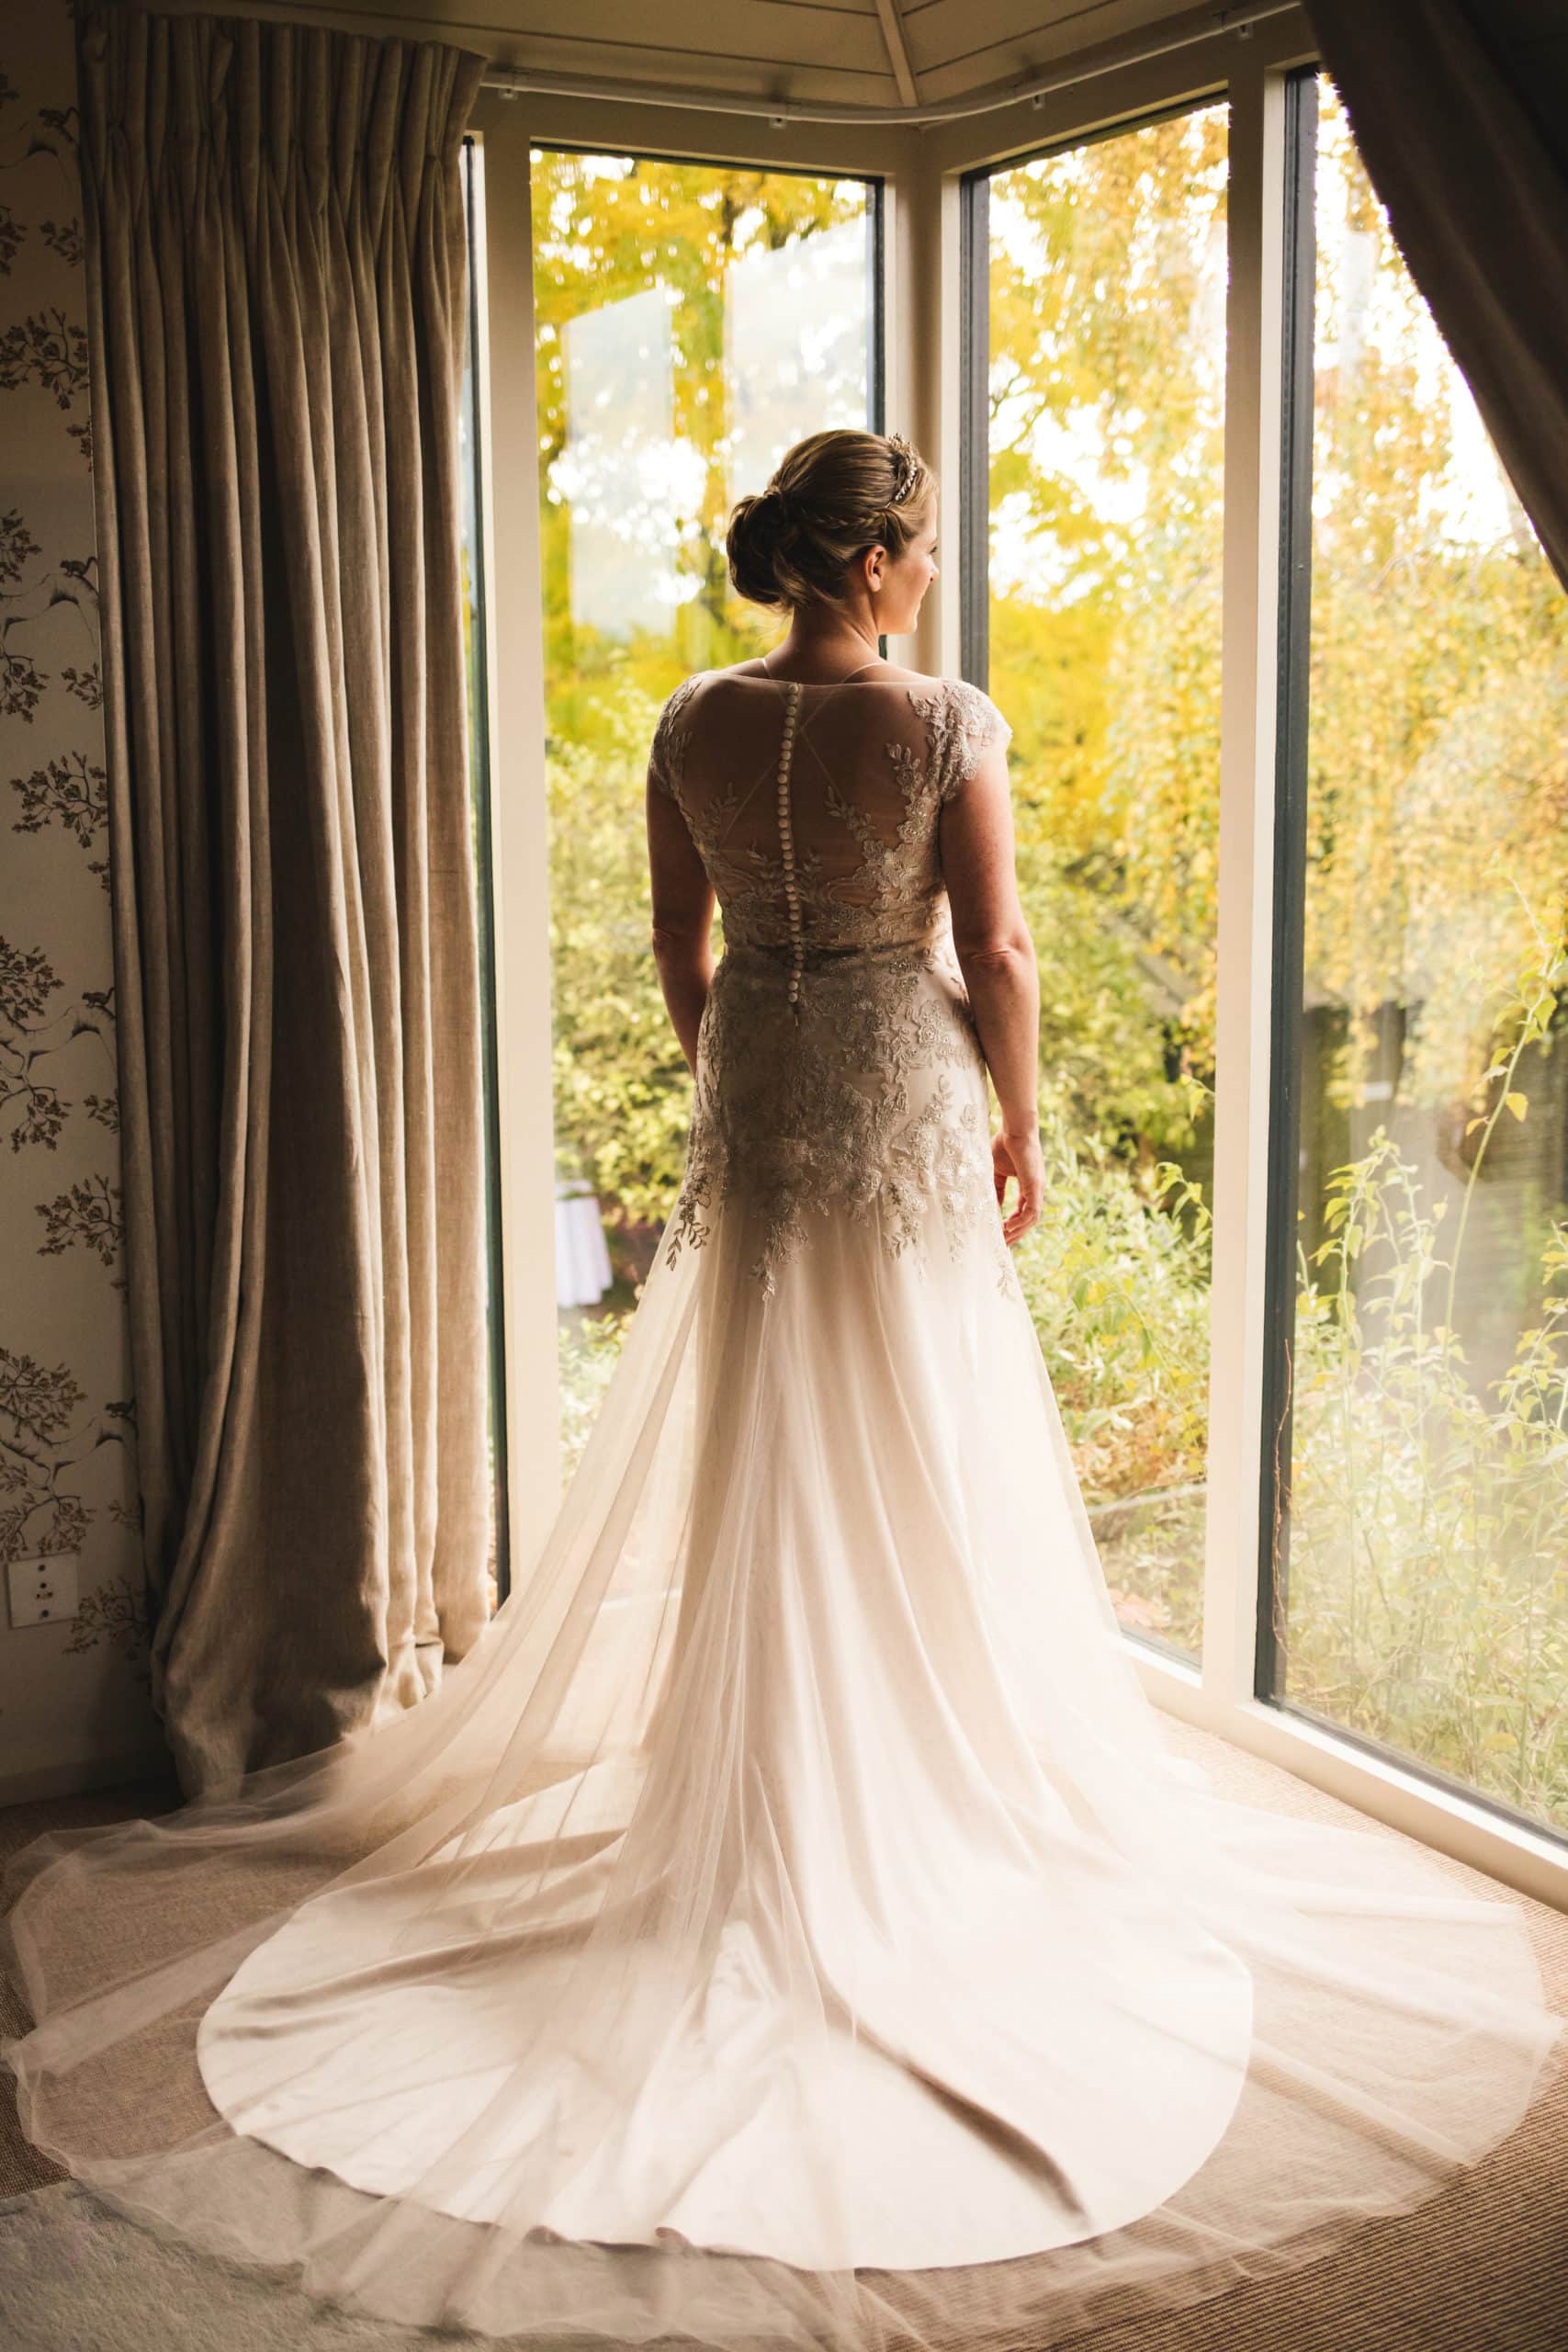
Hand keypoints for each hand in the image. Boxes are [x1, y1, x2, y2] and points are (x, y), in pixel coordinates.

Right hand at [992, 1125, 1043, 1246]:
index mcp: (1029, 1187)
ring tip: (1003, 1239)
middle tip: (1002, 1245)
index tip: (1000, 1234)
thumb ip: (998, 1188)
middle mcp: (1037, 1190)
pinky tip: (1008, 1227)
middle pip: (1029, 1220)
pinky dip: (1020, 1221)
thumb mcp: (997, 1171)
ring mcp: (1038, 1188)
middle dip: (1016, 1234)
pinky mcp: (1035, 1185)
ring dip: (1018, 1231)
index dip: (1013, 1225)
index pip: (1024, 1212)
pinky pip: (1031, 1210)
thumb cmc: (1005, 1144)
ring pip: (1031, 1218)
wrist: (1015, 1128)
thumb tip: (996, 1206)